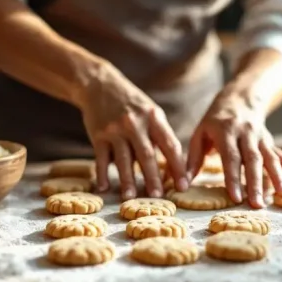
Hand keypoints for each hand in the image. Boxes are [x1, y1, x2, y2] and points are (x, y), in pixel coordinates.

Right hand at [80, 62, 187, 199]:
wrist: (100, 85)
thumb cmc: (131, 104)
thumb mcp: (151, 112)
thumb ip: (160, 136)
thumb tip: (172, 167)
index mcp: (154, 118)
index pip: (170, 145)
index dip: (178, 167)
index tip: (183, 186)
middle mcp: (135, 123)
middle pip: (147, 155)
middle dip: (153, 178)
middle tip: (158, 196)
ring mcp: (115, 129)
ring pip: (123, 159)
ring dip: (127, 180)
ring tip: (130, 197)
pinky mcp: (98, 135)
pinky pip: (101, 158)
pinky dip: (102, 174)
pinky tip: (103, 188)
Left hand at [187, 88, 281, 208]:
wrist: (239, 99)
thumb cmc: (213, 122)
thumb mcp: (199, 135)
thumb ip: (192, 160)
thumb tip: (183, 185)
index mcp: (225, 130)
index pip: (230, 157)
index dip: (234, 178)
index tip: (236, 197)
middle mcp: (245, 133)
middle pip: (252, 159)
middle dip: (256, 183)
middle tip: (257, 205)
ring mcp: (260, 137)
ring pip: (270, 157)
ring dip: (277, 178)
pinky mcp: (269, 141)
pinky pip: (281, 155)